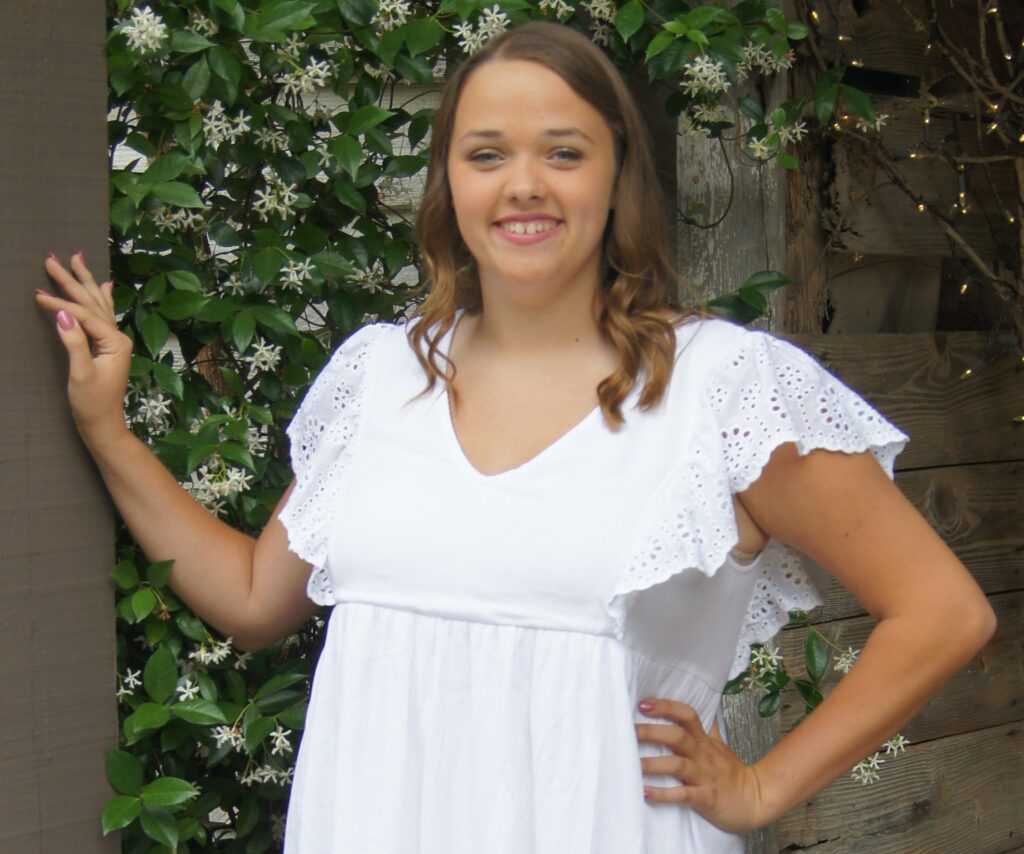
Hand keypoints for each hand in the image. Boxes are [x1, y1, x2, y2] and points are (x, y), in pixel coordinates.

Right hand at [36, 252, 133, 439]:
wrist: (103, 423)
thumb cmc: (92, 403)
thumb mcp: (80, 374)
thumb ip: (74, 343)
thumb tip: (63, 314)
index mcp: (116, 342)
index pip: (85, 315)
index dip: (61, 303)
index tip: (37, 294)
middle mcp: (119, 337)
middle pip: (92, 303)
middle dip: (72, 280)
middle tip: (53, 258)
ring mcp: (115, 341)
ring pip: (97, 304)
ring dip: (85, 282)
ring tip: (77, 259)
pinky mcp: (108, 346)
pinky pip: (102, 314)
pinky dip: (100, 298)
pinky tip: (103, 285)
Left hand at [635, 698, 768, 833]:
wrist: (755, 799)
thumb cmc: (731, 772)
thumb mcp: (719, 743)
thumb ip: (706, 726)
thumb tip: (702, 705)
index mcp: (703, 740)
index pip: (686, 715)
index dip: (666, 707)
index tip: (643, 704)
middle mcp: (702, 755)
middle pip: (677, 736)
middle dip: (652, 732)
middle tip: (629, 731)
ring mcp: (704, 776)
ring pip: (678, 765)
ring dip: (653, 764)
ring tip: (631, 764)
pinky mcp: (706, 798)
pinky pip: (684, 795)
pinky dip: (664, 794)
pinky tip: (645, 792)